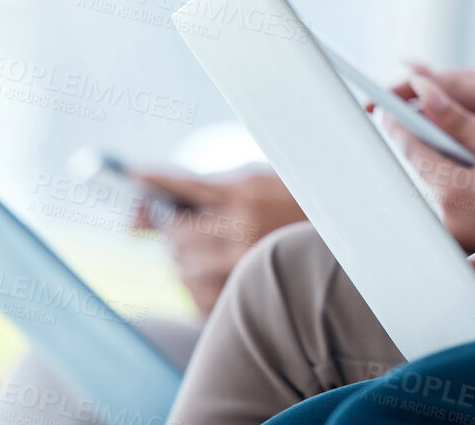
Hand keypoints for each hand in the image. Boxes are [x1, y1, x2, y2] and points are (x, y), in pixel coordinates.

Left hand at [130, 168, 306, 315]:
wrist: (343, 233)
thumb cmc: (294, 206)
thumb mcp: (256, 183)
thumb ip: (204, 190)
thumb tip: (143, 209)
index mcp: (247, 191)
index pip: (184, 184)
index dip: (154, 180)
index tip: (131, 176)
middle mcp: (245, 227)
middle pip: (177, 231)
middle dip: (175, 228)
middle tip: (186, 225)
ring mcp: (246, 264)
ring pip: (183, 268)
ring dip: (185, 260)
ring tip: (209, 250)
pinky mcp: (246, 295)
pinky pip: (197, 299)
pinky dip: (196, 287)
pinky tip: (213, 274)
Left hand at [385, 75, 474, 249]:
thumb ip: (459, 120)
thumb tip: (424, 91)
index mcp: (451, 191)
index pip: (408, 146)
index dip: (398, 118)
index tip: (393, 100)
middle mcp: (443, 216)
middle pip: (418, 164)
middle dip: (424, 136)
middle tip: (440, 113)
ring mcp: (451, 231)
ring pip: (433, 180)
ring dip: (442, 157)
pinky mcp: (462, 238)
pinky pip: (448, 199)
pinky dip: (457, 178)